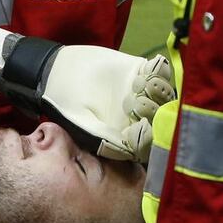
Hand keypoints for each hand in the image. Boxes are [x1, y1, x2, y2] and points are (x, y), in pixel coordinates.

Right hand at [0, 37, 174, 162]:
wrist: (56, 72)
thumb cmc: (64, 103)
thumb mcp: (81, 124)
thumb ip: (106, 138)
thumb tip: (133, 151)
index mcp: (125, 135)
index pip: (149, 141)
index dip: (150, 136)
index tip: (140, 126)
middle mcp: (138, 116)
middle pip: (162, 118)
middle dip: (156, 110)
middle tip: (137, 102)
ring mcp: (142, 93)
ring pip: (165, 95)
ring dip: (159, 89)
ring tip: (141, 83)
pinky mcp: (140, 71)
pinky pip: (161, 72)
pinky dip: (160, 71)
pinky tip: (146, 71)